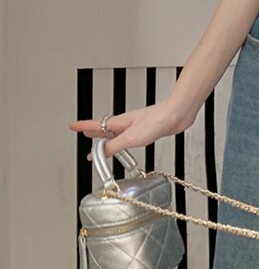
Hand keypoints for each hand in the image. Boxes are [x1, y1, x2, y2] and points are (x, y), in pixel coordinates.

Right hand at [67, 99, 191, 160]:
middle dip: (93, 131)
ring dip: (107, 138)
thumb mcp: (131, 138)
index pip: (96, 125)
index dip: (83, 126)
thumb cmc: (157, 120)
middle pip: (105, 128)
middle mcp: (126, 123)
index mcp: (120, 123)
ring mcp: (136, 126)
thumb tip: (100, 153)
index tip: (72, 126)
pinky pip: (128, 137)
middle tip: (83, 134)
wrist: (177, 114)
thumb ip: (114, 146)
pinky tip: (126, 144)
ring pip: (116, 132)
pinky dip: (121, 141)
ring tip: (101, 143)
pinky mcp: (146, 130)